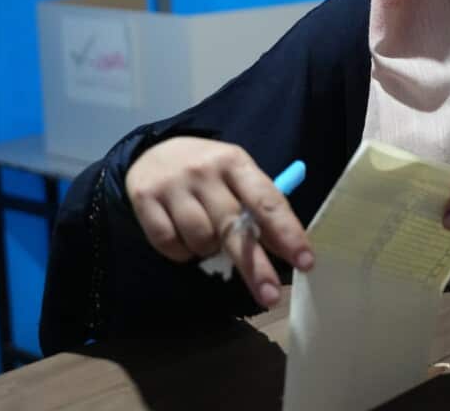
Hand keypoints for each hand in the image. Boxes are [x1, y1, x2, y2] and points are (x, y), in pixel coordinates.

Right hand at [125, 136, 312, 306]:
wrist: (154, 152)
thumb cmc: (209, 173)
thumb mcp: (237, 176)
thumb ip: (258, 206)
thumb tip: (286, 249)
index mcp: (237, 162)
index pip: (267, 201)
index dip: (288, 233)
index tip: (305, 262)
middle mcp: (205, 171)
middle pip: (234, 227)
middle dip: (255, 266)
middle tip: (270, 296)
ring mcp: (173, 185)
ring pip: (200, 239)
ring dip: (209, 251)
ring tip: (208, 238)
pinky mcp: (144, 199)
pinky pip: (169, 243)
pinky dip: (181, 252)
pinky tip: (183, 238)